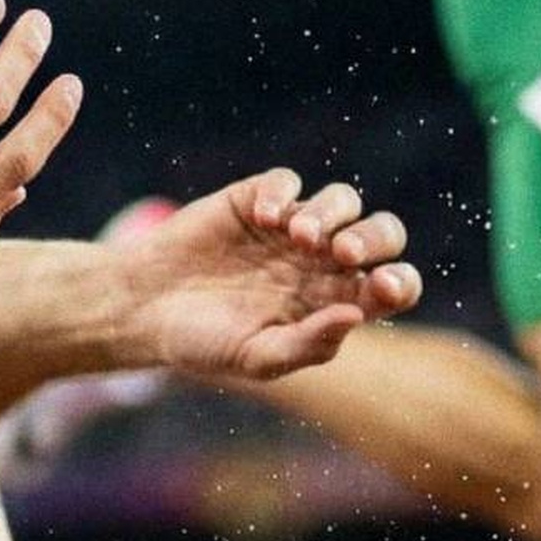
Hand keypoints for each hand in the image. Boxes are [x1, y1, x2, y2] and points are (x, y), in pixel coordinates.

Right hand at [125, 168, 421, 383]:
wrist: (141, 310)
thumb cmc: (201, 342)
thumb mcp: (255, 358)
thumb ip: (308, 344)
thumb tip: (358, 316)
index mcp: (332, 303)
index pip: (391, 286)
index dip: (399, 282)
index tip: (380, 285)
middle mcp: (320, 262)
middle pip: (380, 234)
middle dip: (373, 238)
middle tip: (343, 254)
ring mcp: (288, 228)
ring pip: (342, 200)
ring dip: (330, 213)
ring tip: (299, 236)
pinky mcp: (254, 201)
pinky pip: (286, 182)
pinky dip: (282, 194)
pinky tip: (262, 217)